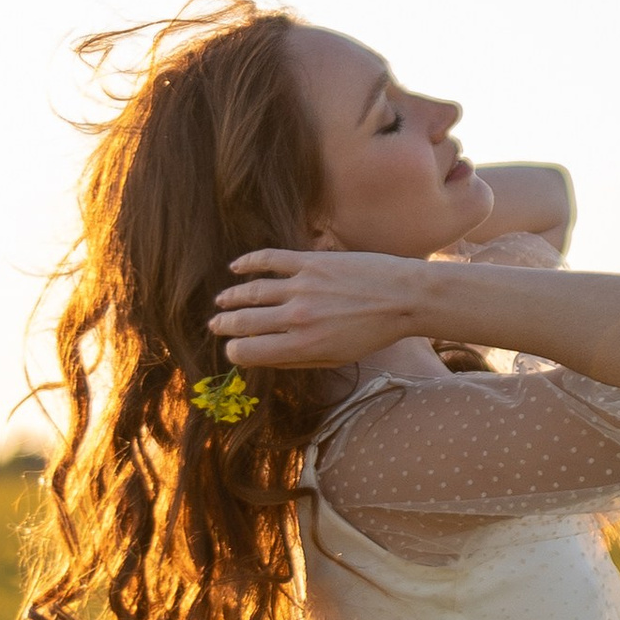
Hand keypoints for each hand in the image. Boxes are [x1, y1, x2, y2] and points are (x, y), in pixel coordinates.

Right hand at [210, 248, 435, 367]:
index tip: (233, 349)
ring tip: (221, 300)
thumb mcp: (337, 357)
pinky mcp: (310, 261)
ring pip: (252, 291)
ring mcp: (302, 286)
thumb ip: (300, 359)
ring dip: (231, 297)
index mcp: (303, 346)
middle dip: (225, 325)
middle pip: (245, 322)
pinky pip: (269, 260)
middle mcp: (297, 317)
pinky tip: (236, 268)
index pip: (250, 351)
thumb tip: (268, 358)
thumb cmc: (373, 333)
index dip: (235, 352)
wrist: (404, 298)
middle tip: (215, 325)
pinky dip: (248, 263)